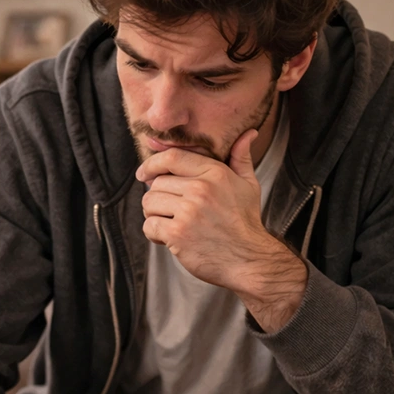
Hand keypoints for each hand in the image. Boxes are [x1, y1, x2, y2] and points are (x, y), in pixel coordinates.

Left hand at [137, 129, 271, 287]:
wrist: (250, 259)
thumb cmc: (246, 222)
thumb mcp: (248, 185)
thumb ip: (241, 158)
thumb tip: (248, 133)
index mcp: (214, 173)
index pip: (172, 157)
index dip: (152, 163)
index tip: (143, 173)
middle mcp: (200, 189)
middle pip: (156, 183)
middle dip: (158, 197)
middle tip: (170, 211)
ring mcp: (188, 212)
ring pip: (149, 203)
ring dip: (153, 215)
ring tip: (170, 224)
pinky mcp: (178, 234)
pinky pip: (149, 226)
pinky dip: (154, 234)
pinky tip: (169, 239)